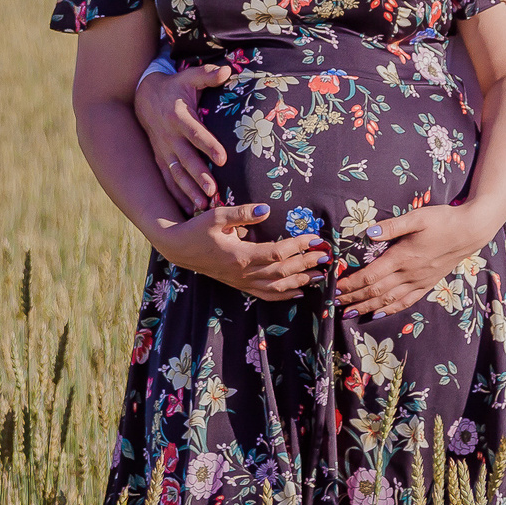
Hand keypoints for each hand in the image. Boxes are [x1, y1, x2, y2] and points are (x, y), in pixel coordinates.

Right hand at [137, 63, 231, 209]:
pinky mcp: (160, 159)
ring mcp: (163, 150)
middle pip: (185, 160)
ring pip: (176, 174)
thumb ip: (207, 75)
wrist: (144, 96)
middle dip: (199, 176)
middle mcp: (169, 137)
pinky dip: (177, 196)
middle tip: (214, 191)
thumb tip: (226, 70)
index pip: (195, 134)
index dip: (208, 145)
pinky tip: (190, 210)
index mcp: (179, 117)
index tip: (223, 158)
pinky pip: (168, 180)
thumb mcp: (189, 77)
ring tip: (204, 206)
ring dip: (189, 191)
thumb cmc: (175, 87)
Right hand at [150, 203, 328, 299]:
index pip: (277, 253)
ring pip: (276, 288)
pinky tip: (300, 292)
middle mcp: (244, 272)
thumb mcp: (217, 215)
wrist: (179, 248)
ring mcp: (242, 282)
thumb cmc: (197, 229)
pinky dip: (284, 295)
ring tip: (321, 277)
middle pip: (282, 272)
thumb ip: (243, 213)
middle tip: (327, 257)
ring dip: (301, 282)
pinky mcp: (239, 285)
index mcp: (240, 255)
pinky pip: (265, 295)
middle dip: (306, 265)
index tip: (315, 238)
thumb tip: (267, 209)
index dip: (298, 246)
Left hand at [333, 203, 499, 319]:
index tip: (336, 287)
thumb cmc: (443, 220)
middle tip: (334, 303)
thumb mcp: (417, 217)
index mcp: (403, 257)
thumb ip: (391, 226)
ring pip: (388, 300)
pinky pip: (406, 302)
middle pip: (376, 291)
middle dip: (354, 298)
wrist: (470, 232)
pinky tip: (379, 313)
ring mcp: (419, 281)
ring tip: (350, 313)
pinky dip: (390, 309)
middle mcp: (409, 274)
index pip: (371, 276)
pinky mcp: (427, 284)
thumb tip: (367, 233)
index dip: (352, 284)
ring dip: (367, 307)